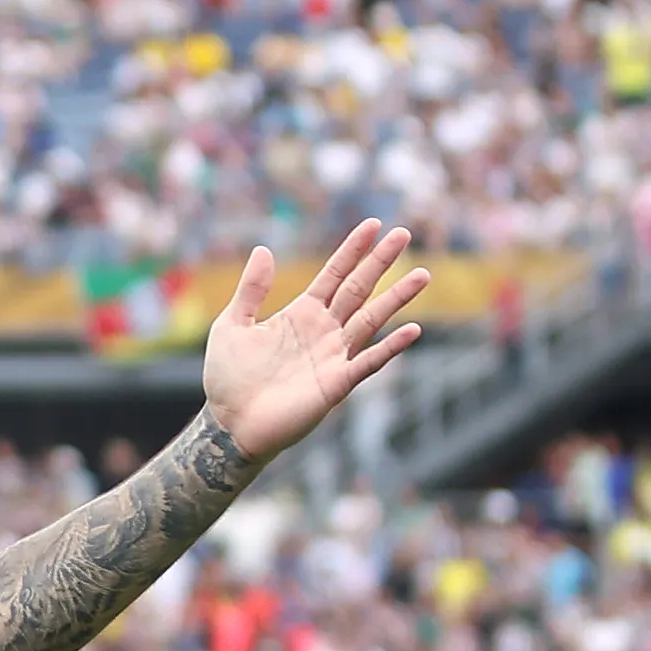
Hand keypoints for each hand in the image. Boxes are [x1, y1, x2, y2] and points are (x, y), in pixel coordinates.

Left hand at [200, 220, 429, 464]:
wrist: (229, 424)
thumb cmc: (228, 379)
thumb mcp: (232, 325)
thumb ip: (251, 290)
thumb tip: (263, 249)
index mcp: (302, 313)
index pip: (334, 274)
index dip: (352, 250)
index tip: (373, 225)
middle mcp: (323, 330)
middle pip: (359, 289)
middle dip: (380, 262)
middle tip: (404, 234)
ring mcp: (333, 356)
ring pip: (371, 319)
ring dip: (397, 298)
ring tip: (422, 275)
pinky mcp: (337, 383)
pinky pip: (369, 362)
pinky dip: (391, 347)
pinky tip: (413, 330)